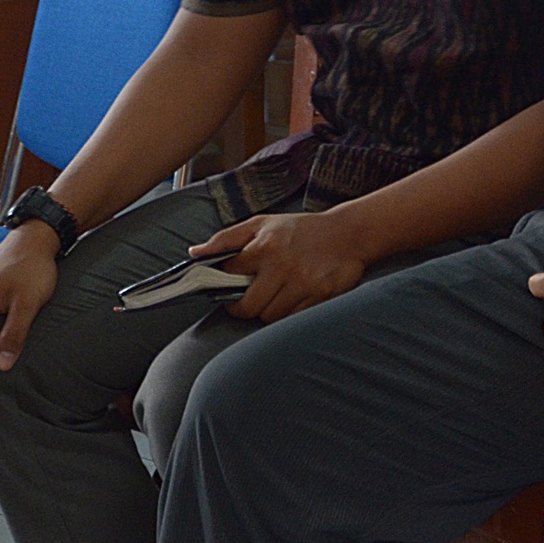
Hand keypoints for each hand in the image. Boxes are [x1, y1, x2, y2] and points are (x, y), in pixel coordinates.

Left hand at [192, 211, 368, 322]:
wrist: (349, 232)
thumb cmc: (301, 229)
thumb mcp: (262, 224)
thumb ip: (226, 239)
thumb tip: (194, 254)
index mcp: (264, 245)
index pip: (229, 276)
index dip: (225, 286)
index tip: (227, 288)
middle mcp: (282, 265)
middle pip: (249, 307)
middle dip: (244, 307)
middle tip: (248, 301)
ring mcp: (303, 282)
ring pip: (270, 316)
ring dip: (268, 311)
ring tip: (275, 296)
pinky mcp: (321, 295)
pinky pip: (293, 319)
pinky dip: (289, 314)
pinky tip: (294, 299)